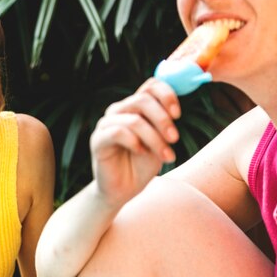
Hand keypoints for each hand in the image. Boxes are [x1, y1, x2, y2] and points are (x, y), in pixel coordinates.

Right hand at [90, 78, 179, 208]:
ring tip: (166, 156)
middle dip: (163, 120)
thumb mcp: (160, 142)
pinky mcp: (98, 140)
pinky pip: (118, 132)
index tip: (178, 114)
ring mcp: (106, 124)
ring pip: (134, 120)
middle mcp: (119, 111)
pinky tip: (141, 152)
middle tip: (175, 139)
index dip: (166, 94)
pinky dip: (135, 142)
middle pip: (142, 100)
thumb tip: (175, 109)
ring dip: (154, 138)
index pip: (150, 85)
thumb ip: (164, 123)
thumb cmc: (142, 165)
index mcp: (135, 107)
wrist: (124, 190)